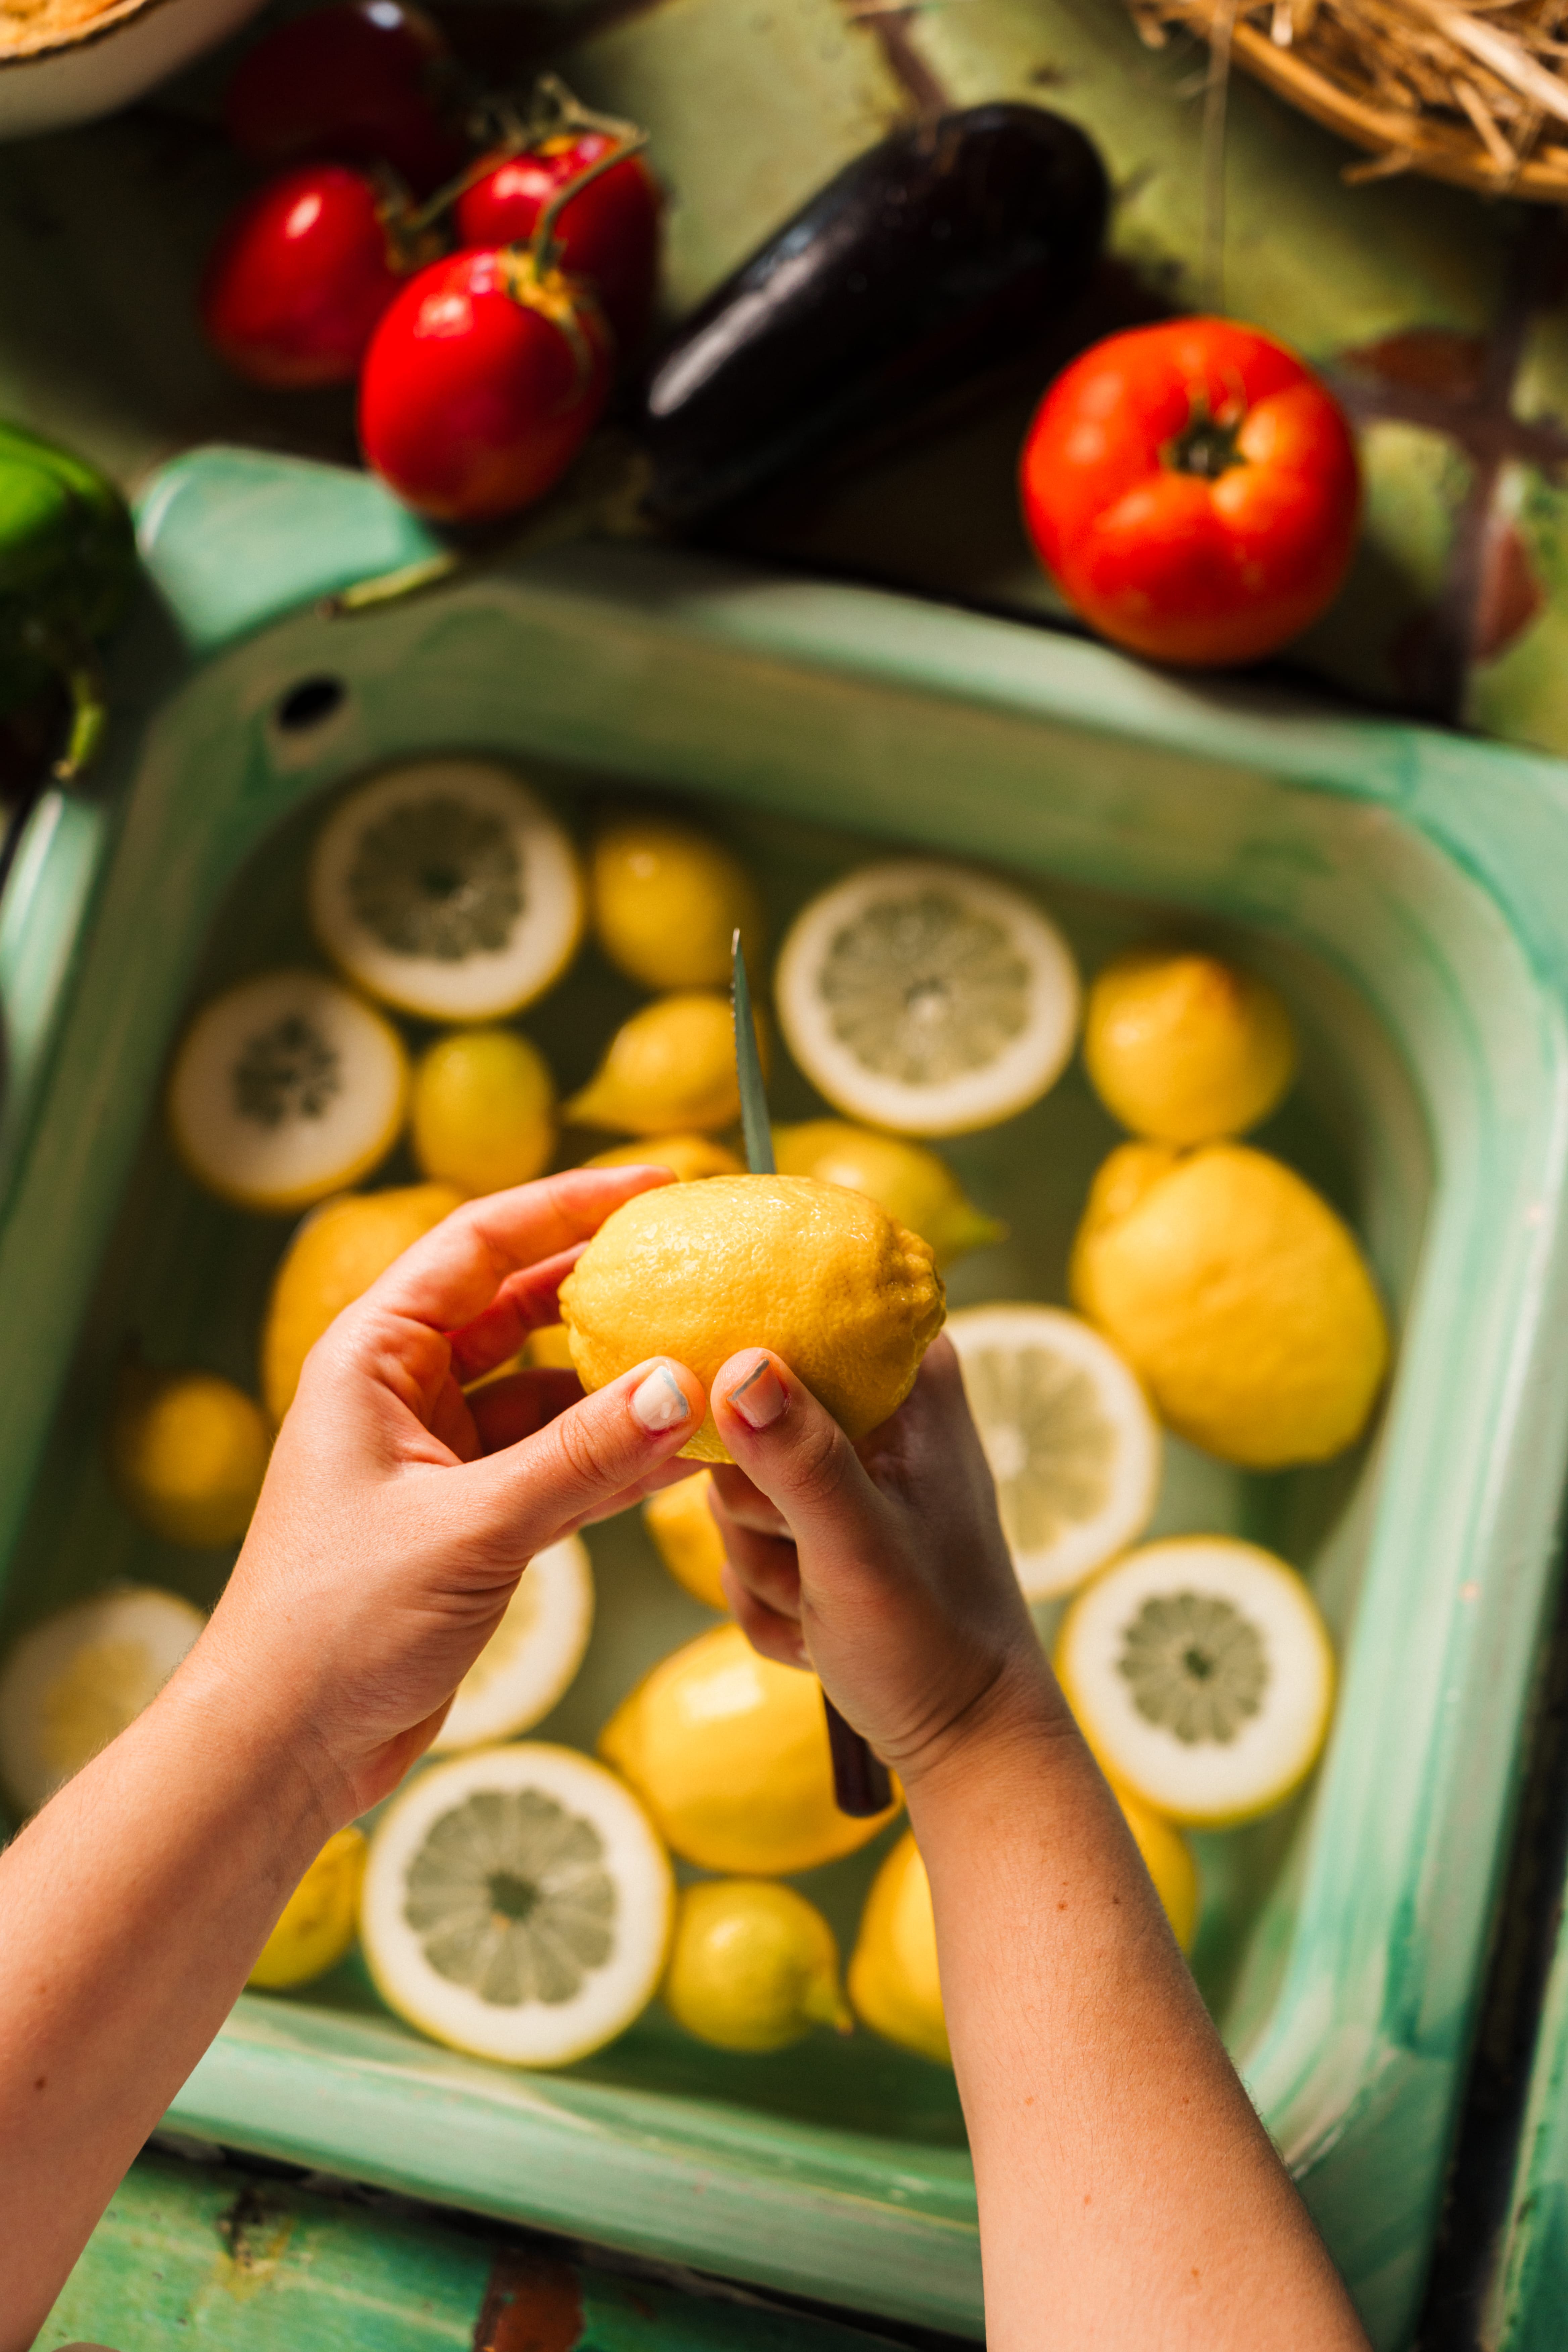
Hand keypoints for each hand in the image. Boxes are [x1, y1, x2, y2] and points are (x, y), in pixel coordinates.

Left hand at [190, 1167, 706, 1826]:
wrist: (285, 1744)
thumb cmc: (337, 1625)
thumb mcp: (471, 1528)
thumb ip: (581, 1457)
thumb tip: (684, 1385)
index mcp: (373, 1357)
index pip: (481, 1242)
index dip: (571, 1203)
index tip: (659, 1185)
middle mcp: (404, 1391)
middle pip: (521, 1304)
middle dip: (610, 1285)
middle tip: (701, 1263)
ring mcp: (440, 1455)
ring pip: (549, 1391)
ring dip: (625, 1383)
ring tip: (714, 1361)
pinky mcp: (469, 1516)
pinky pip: (558, 1463)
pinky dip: (617, 1458)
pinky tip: (689, 1452)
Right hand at [708, 1335, 1057, 1788]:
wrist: (964, 1734)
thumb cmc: (933, 1639)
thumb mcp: (859, 1547)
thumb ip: (800, 1458)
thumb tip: (737, 1368)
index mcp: (907, 1380)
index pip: (795, 1317)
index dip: (748, 1380)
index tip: (754, 1456)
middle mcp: (874, 1410)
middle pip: (738, 1415)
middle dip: (758, 1508)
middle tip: (813, 1559)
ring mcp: (840, 1471)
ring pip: (729, 1490)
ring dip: (764, 1563)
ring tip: (826, 1600)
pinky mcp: (813, 1525)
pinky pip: (738, 1547)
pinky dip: (769, 1598)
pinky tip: (820, 1624)